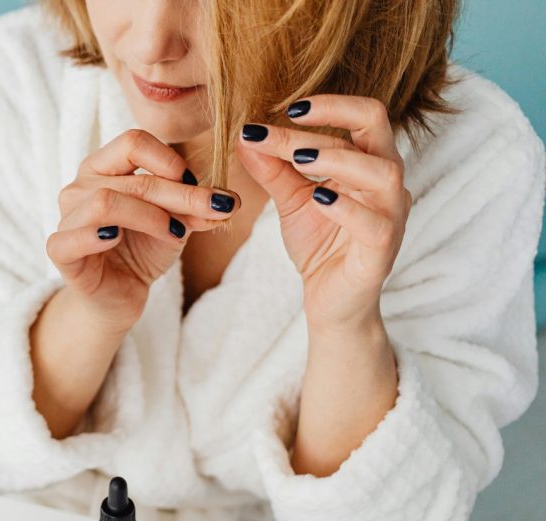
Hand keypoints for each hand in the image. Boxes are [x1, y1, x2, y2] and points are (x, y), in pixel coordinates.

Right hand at [49, 129, 240, 332]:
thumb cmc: (142, 251)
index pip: (133, 142)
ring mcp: (66, 217)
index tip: (196, 185)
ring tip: (175, 234)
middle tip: (214, 210)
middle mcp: (80, 186)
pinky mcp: (59, 250)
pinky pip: (71, 237)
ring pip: (105, 202)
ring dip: (149, 216)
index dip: (170, 161)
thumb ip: (196, 208)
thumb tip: (229, 200)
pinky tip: (117, 239)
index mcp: (104, 167)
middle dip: (179, 195)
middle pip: (131, 178)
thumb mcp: (176, 224)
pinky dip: (96, 235)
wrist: (121, 295)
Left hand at [236, 96, 411, 332]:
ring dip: (337, 159)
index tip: (284, 106)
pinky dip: (346, 208)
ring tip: (298, 158)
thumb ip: (273, 169)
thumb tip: (245, 135)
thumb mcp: (291, 200)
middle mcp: (387, 184)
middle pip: (376, 130)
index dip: (326, 106)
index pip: (360, 118)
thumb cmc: (320, 244)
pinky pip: (374, 224)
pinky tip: (318, 198)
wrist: (329, 300)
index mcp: (368, 164)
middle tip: (284, 122)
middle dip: (330, 120)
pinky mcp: (382, 250)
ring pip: (381, 173)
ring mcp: (390, 216)